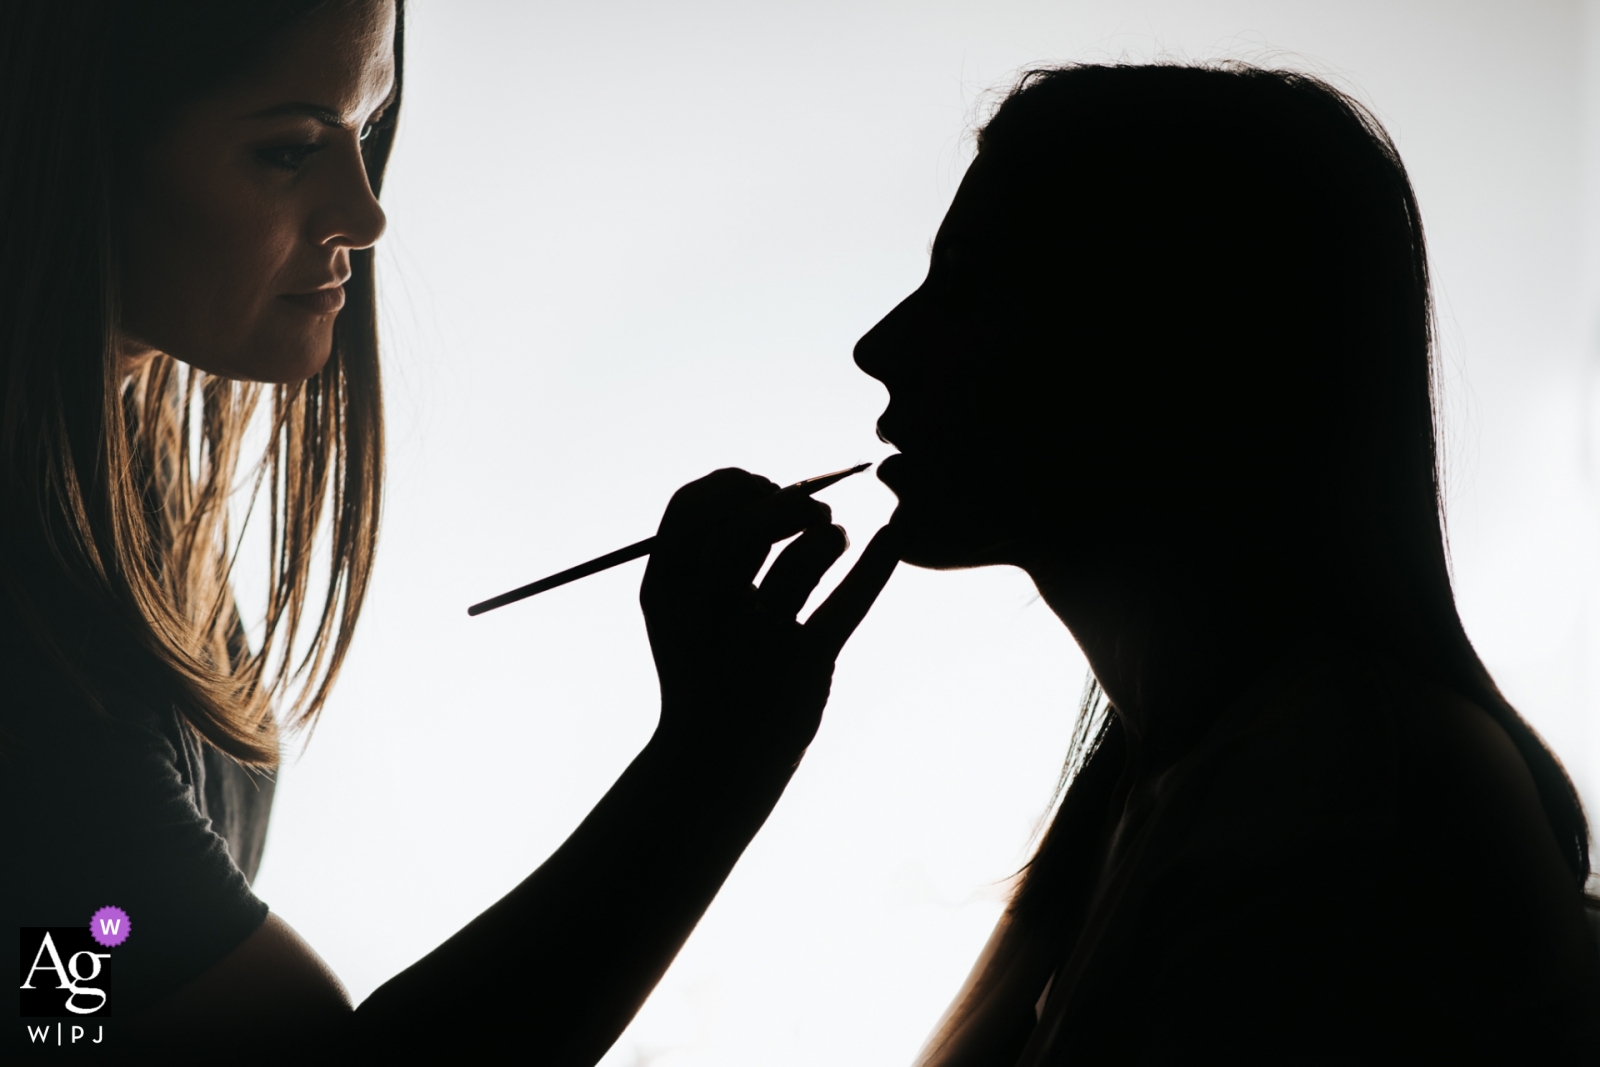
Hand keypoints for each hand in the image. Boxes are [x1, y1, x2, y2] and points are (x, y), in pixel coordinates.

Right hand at [641, 468, 898, 761]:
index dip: (735, 483)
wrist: (712, 765)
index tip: (764, 489)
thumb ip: (707, 553)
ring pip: (801, 557)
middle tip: (813, 511)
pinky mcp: (803, 670)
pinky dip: (875, 567)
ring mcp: (754, 645)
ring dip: (827, 534)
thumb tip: (777, 490)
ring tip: (833, 539)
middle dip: (788, 501)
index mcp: (664, 592)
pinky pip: (845, 605)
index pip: (693, 504)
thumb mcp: (680, 613)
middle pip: (748, 523)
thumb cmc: (703, 670)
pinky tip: (894, 537)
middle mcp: (704, 615)